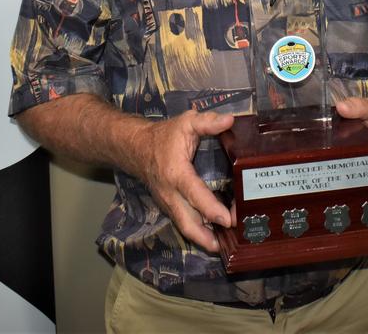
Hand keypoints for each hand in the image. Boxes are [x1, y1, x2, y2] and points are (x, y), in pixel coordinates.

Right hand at [131, 109, 234, 252]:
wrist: (136, 148)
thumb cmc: (164, 136)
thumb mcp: (186, 123)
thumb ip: (207, 122)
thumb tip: (230, 121)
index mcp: (176, 173)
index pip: (194, 194)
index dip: (211, 208)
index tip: (229, 220)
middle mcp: (171, 194)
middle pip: (187, 223)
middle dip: (208, 237)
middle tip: (231, 242)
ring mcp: (168, 203)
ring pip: (186, 227)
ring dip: (204, 239)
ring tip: (227, 247)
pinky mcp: (169, 207)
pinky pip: (184, 223)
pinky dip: (199, 233)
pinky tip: (215, 237)